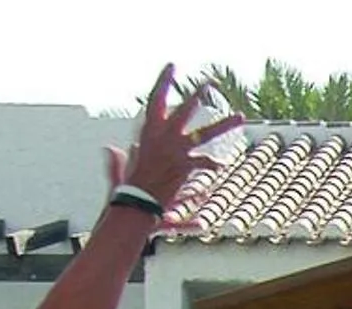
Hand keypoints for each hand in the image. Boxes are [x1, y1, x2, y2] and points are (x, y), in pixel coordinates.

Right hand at [102, 66, 243, 218]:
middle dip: (197, 95)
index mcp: (148, 130)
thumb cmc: (130, 183)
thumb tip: (112, 149)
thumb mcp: (126, 164)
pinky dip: (212, 164)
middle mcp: (163, 136)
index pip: (156, 99)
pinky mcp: (184, 165)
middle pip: (184, 111)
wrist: (136, 199)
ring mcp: (175, 149)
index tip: (172, 66)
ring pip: (204, 134)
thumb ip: (120, 157)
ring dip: (223, 125)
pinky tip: (220, 166)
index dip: (164, 81)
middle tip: (210, 81)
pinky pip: (205, 161)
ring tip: (240, 116)